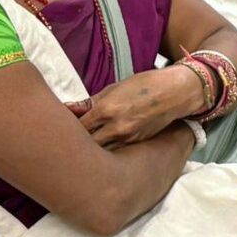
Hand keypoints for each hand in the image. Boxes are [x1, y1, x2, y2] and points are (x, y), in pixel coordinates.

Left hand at [65, 68, 200, 149]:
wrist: (178, 92)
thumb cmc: (145, 84)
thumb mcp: (115, 87)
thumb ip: (91, 102)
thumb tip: (68, 108)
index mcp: (106, 109)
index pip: (76, 127)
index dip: (66, 129)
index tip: (59, 129)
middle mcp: (115, 127)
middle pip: (85, 144)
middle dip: (74, 144)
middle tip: (65, 143)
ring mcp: (127, 138)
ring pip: (99, 152)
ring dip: (90, 151)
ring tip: (81, 149)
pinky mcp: (136, 143)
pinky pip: (115, 150)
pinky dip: (106, 150)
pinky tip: (102, 147)